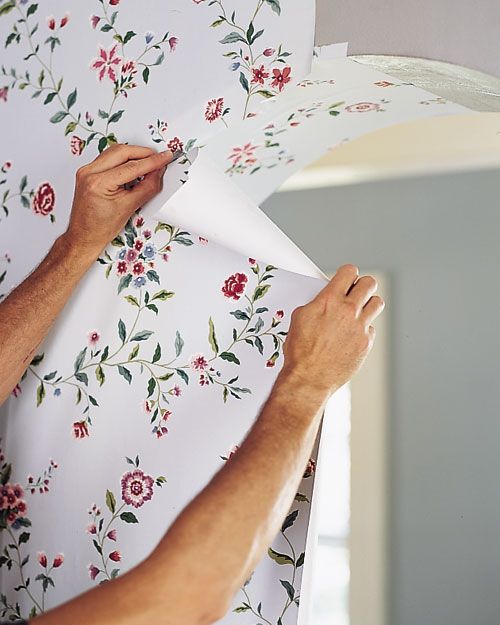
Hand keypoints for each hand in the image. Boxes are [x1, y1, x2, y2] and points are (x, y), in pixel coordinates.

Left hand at [63, 144, 172, 257]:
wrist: (85, 236)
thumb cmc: (100, 228)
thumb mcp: (129, 208)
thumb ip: (147, 188)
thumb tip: (157, 173)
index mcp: (98, 183)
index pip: (132, 167)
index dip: (152, 161)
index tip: (165, 157)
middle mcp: (89, 173)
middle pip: (122, 152)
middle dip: (143, 153)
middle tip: (159, 158)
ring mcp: (86, 171)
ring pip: (115, 152)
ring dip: (133, 154)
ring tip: (149, 163)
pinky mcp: (88, 172)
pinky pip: (108, 158)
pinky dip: (123, 159)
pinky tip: (134, 166)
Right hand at [280, 264, 384, 396]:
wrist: (309, 377)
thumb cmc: (300, 351)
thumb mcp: (300, 318)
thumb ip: (317, 303)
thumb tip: (324, 299)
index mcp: (329, 300)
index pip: (349, 272)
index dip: (347, 273)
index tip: (346, 278)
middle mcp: (348, 311)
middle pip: (369, 283)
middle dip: (362, 285)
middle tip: (356, 292)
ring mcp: (360, 327)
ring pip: (377, 303)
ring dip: (369, 303)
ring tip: (359, 311)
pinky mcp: (366, 343)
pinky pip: (371, 328)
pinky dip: (364, 329)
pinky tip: (352, 335)